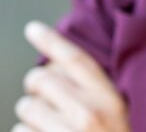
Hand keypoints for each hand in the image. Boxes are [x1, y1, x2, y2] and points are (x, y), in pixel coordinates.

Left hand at [14, 21, 130, 131]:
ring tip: (48, 127)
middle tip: (46, 98)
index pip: (76, 59)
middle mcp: (87, 113)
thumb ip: (92, 89)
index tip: (31, 28)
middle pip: (41, 80)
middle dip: (36, 87)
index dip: (52, 40)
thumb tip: (56, 67)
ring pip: (24, 108)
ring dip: (29, 116)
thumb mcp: (116, 112)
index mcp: (108, 97)